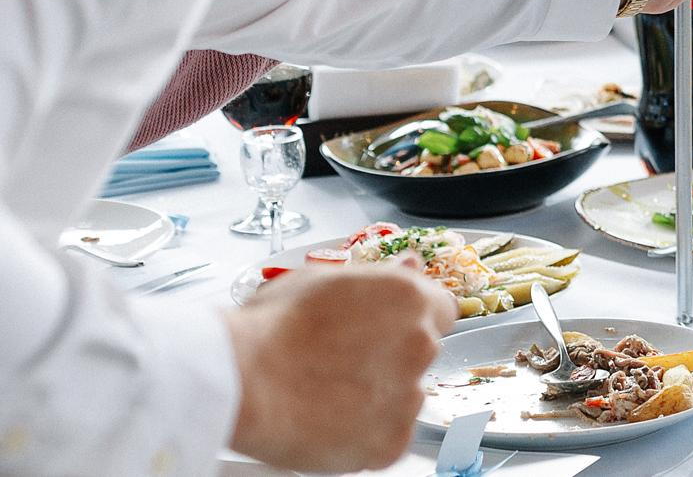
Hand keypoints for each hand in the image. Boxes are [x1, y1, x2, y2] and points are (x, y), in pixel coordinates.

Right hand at [223, 263, 455, 471]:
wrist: (238, 380)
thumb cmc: (270, 328)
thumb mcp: (324, 279)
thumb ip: (378, 277)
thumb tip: (409, 265)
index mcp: (410, 299)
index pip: (440, 310)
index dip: (409, 320)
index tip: (386, 330)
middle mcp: (419, 345)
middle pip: (420, 354)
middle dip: (390, 358)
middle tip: (342, 364)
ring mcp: (407, 397)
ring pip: (404, 398)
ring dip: (378, 398)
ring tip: (327, 394)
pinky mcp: (390, 442)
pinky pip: (388, 438)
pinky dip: (365, 436)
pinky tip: (329, 421)